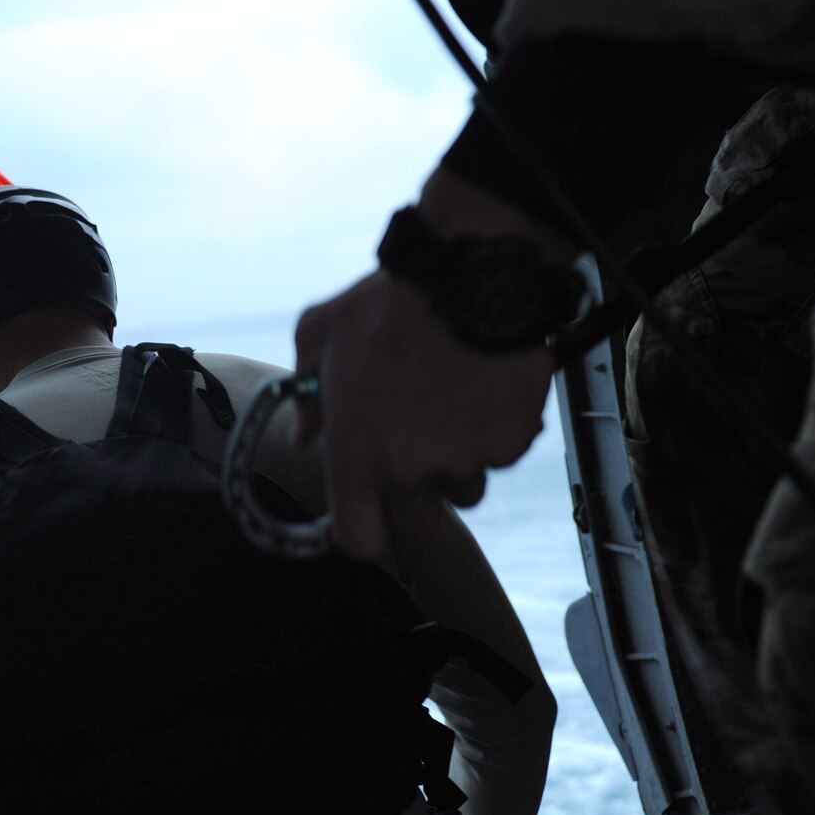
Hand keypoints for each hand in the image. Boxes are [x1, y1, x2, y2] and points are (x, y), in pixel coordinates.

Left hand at [293, 168, 569, 559]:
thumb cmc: (388, 303)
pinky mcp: (511, 443)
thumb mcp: (320, 333)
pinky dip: (496, 430)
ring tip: (453, 402)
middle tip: (418, 452)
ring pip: (465, 487)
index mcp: (356, 453)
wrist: (470, 275)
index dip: (365, 532)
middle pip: (420, 528)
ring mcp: (465, 460)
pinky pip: (501, 453)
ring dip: (460, 461)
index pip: (359, 539)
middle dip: (418, 500)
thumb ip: (305, 394)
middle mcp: (410, 470)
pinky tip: (485, 384)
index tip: (369, 515)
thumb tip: (304, 435)